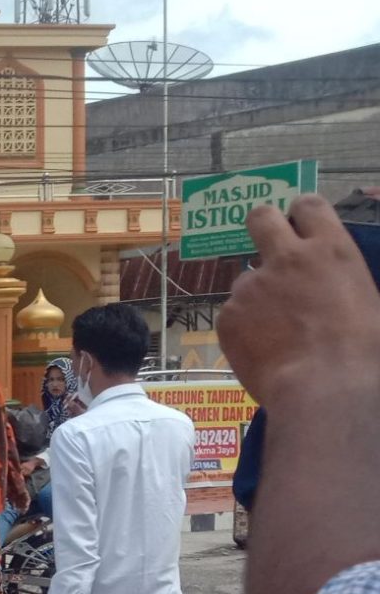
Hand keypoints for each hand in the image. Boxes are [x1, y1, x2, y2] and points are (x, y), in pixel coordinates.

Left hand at [221, 195, 379, 408]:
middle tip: (268, 246)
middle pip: (260, 217)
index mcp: (330, 250)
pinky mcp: (228, 316)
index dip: (301, 213)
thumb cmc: (363, 350)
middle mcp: (286, 259)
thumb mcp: (370, 302)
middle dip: (262, 225)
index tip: (299, 226)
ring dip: (255, 295)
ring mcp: (252, 286)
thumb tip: (335, 288)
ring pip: (245, 279)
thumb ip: (342, 281)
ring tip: (274, 329)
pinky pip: (233, 315)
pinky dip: (243, 328)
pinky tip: (261, 350)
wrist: (325, 387)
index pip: (308, 206)